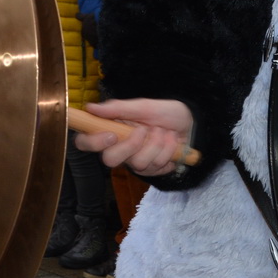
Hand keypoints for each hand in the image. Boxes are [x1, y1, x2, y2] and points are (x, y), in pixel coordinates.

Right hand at [76, 98, 192, 176]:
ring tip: (164, 131)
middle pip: (109, 160)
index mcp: (111, 130)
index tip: (111, 134)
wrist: (192, 123)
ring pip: (137, 163)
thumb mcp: (143, 106)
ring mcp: (135, 162)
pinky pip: (155, 167)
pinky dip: (167, 151)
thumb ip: (117, 109)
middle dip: (130, 145)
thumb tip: (90, 108)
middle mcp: (119, 149)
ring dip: (156, 144)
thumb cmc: (165, 113)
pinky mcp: (152, 170)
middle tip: (144, 130)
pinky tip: (171, 143)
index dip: (93, 142)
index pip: (86, 142)